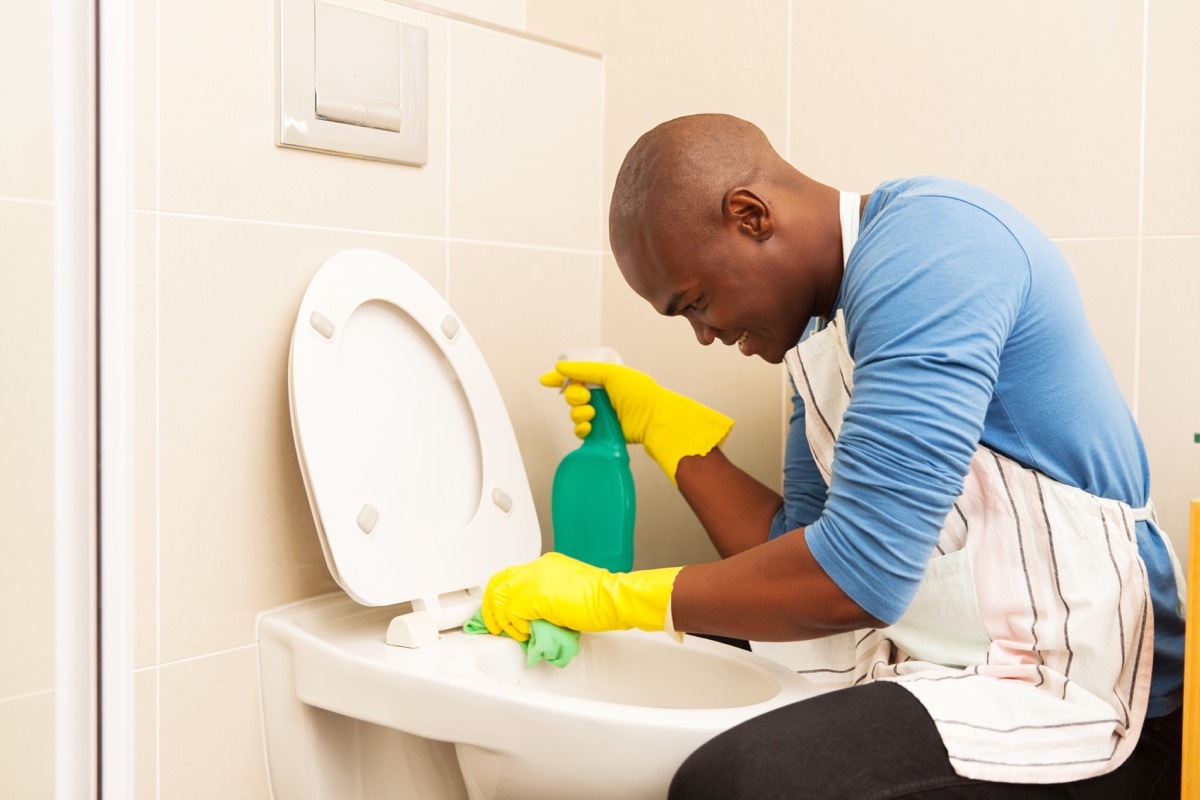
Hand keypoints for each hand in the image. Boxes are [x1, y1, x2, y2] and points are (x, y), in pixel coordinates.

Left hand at [481, 552, 681, 641]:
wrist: (612, 598)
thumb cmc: (601, 598)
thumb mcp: (567, 590)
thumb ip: (546, 596)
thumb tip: (533, 615)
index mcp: (544, 563)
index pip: (510, 575)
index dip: (501, 594)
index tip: (500, 611)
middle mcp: (535, 567)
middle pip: (498, 582)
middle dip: (491, 606)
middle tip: (495, 624)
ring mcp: (532, 580)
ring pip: (500, 599)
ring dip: (503, 620)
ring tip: (513, 632)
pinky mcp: (532, 597)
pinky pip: (511, 613)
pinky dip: (515, 627)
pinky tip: (525, 634)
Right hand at [540, 361, 733, 484]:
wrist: (653, 418)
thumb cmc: (639, 393)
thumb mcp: (611, 373)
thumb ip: (583, 369)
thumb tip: (559, 367)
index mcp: (603, 379)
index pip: (576, 376)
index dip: (560, 379)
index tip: (546, 380)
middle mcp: (601, 396)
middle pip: (572, 395)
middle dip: (574, 396)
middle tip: (586, 397)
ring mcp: (601, 415)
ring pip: (575, 414)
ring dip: (579, 413)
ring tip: (592, 414)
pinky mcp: (602, 433)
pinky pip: (581, 431)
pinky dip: (581, 429)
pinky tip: (589, 428)